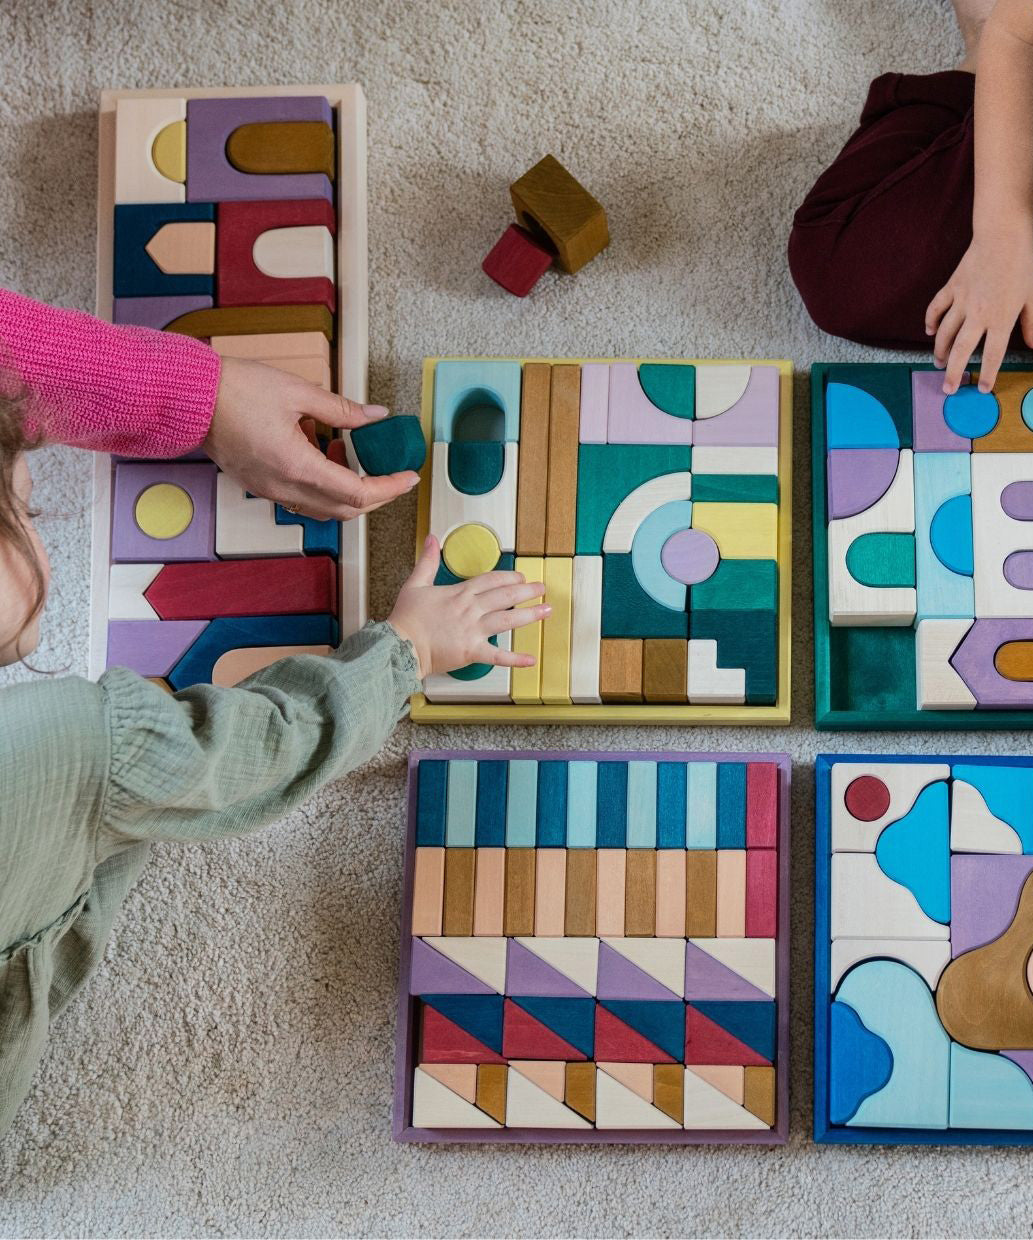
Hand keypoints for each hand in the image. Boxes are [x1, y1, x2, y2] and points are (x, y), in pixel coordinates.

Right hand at [204, 357, 419, 519]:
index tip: (409, 478)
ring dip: (348, 494)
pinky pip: (300, 498)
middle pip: (344, 510)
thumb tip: (375, 415)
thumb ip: (342, 410)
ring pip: (322, 509)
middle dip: (376, 497)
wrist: (189, 398)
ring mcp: (269, 490)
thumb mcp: (297, 392)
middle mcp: (284, 487)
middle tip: (394, 477)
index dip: (390, 488)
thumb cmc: (235, 390)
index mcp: (298, 467)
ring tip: (357, 461)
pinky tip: (324, 457)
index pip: (359, 494)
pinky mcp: (259, 485)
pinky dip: (322, 487)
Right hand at [388, 535, 549, 677]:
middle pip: (505, 596)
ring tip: (547, 611)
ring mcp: (473, 630)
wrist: (400, 645)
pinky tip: (530, 659)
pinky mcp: (472, 651)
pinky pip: (498, 656)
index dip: (509, 577)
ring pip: (508, 620)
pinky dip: (515, 659)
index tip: (521, 576)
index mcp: (459, 593)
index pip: (491, 580)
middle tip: (542, 588)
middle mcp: (470, 610)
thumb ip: (427, 561)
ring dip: (530, 615)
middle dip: (527, 591)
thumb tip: (431, 539)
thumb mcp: (415, 584)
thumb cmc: (406, 619)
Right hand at [925, 229, 1032, 394]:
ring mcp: (962, 301)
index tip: (982, 388)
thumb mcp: (1032, 297)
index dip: (987, 373)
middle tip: (949, 388)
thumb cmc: (1023, 264)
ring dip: (940, 351)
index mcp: (1001, 318)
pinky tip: (929, 332)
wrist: (1004, 235)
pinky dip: (930, 321)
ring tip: (939, 363)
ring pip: (944, 333)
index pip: (992, 354)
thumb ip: (1031, 323)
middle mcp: (978, 314)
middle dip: (954, 372)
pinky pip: (936, 308)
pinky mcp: (952, 287)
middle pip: (961, 350)